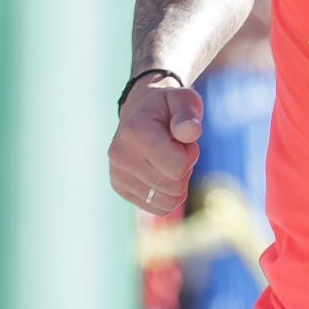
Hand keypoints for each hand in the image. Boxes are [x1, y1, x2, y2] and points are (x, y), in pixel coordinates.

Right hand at [108, 78, 200, 213]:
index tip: (183, 138)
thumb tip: (191, 132)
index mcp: (135, 132)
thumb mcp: (184, 100)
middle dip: (185, 168)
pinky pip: (158, 208)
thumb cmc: (169, 107)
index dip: (190, 154)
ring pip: (168, 202)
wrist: (140, 111)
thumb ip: (189, 115)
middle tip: (176, 148)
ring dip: (177, 182)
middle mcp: (120, 155)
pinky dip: (167, 194)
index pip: (179, 167)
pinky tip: (161, 172)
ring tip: (168, 159)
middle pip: (175, 186)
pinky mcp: (119, 187)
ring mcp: (117, 174)